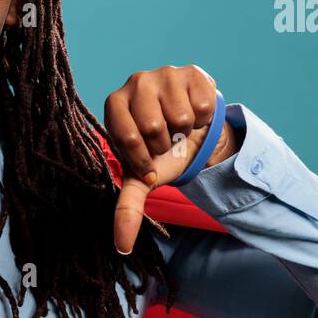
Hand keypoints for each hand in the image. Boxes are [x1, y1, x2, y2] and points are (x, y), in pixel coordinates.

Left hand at [103, 64, 237, 254]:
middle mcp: (134, 82)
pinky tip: (195, 115)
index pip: (128, 137)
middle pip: (154, 126)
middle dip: (166, 144)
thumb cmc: (160, 153)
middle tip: (166, 141)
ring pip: (181, 116)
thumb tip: (121, 246)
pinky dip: (203, 118)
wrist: (194, 133)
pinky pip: (203, 105)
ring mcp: (163, 72)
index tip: (150, 162)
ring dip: (186, 132)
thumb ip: (128, 207)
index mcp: (114, 105)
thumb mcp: (143, 178)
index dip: (145, 158)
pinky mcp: (192, 71)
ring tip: (180, 128)